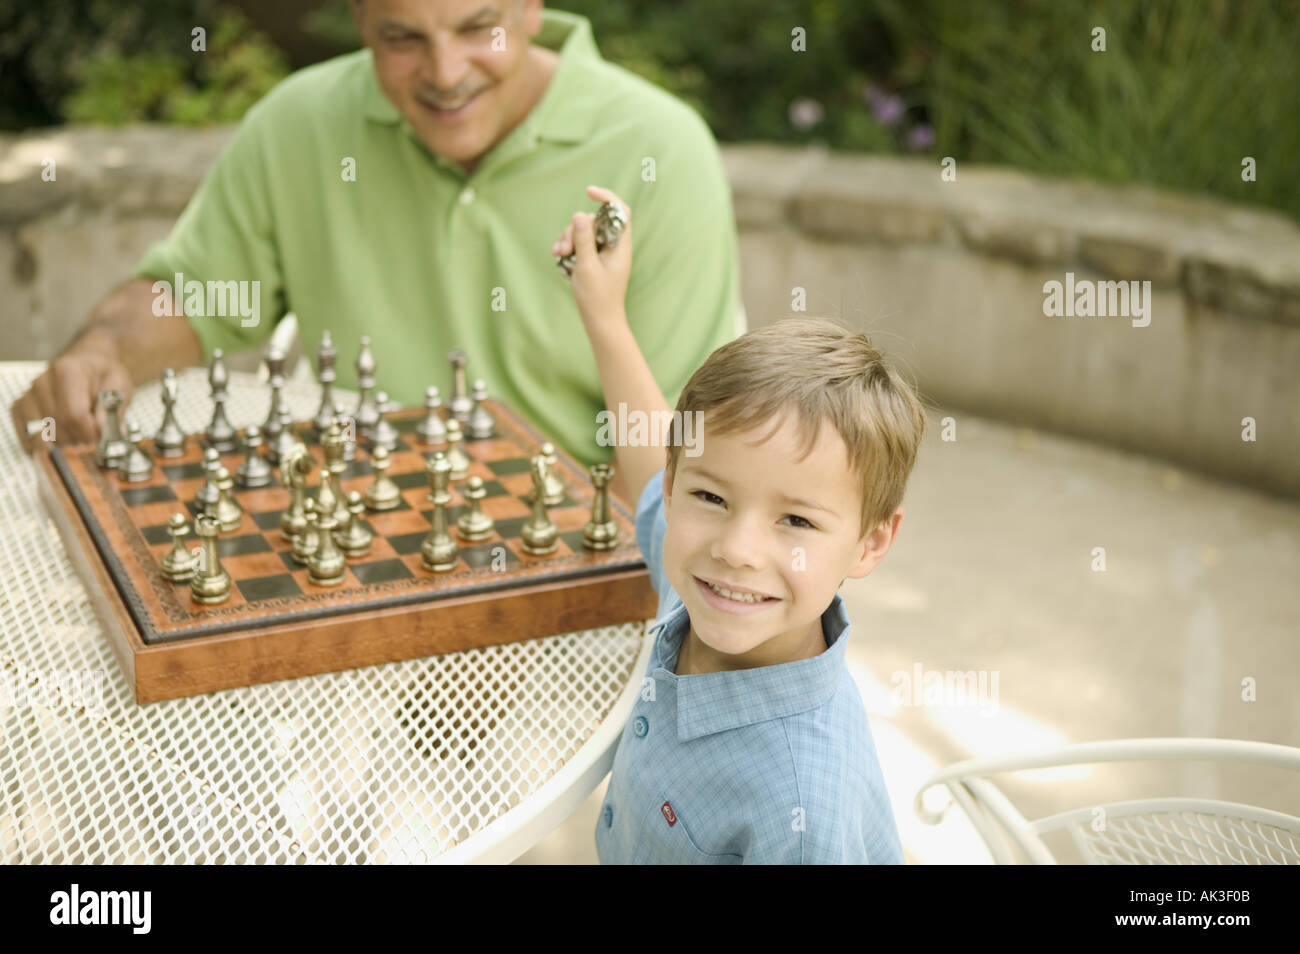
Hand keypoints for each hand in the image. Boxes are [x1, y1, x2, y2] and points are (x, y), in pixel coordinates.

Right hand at [10, 344, 133, 452]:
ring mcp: (29, 396)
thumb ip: (112, 410)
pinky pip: (26, 435)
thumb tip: (105, 436)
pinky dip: (42, 446)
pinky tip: (58, 443)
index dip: (89, 434)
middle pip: (57, 426)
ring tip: (78, 436)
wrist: (89, 362)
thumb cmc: (102, 373)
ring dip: (62, 444)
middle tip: (93, 438)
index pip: (73, 415)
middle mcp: (43, 383)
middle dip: (78, 440)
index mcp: (67, 372)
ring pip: (41, 434)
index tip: (100, 439)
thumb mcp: (118, 385)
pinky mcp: (21, 407)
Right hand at [552, 185, 632, 332]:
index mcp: (620, 246)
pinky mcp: (592, 259)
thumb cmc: (598, 297)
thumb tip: (579, 214)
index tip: (588, 192)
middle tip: (563, 249)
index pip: (620, 211)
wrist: (600, 321)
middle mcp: (613, 246)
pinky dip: (568, 247)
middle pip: (594, 221)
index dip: (606, 197)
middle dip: (575, 229)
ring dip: (568, 238)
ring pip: (583, 231)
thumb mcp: (587, 267)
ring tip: (558, 255)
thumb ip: (583, 240)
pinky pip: (579, 243)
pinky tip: (558, 257)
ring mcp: (602, 252)